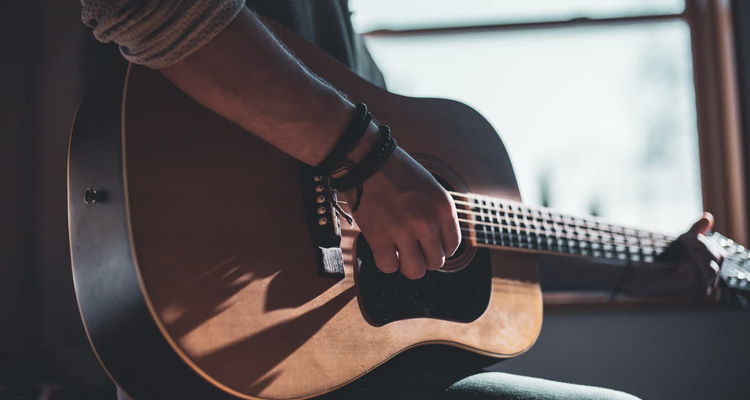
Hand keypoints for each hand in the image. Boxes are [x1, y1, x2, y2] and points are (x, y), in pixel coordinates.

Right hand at [339, 147, 460, 279]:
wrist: (367, 160)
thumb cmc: (396, 171)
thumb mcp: (429, 188)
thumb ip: (436, 214)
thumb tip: (436, 243)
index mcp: (443, 208)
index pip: (452, 245)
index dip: (440, 249)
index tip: (428, 246)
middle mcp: (427, 222)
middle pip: (435, 262)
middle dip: (424, 258)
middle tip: (412, 249)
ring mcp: (404, 231)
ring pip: (415, 271)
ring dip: (407, 265)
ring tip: (399, 253)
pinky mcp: (379, 237)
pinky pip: (388, 267)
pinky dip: (386, 262)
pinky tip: (383, 249)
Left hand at [663, 212, 724, 295]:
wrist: (637, 275)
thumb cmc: (658, 261)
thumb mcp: (680, 244)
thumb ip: (695, 232)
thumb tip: (708, 216)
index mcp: (708, 272)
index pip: (720, 254)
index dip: (708, 241)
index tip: (688, 236)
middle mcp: (708, 283)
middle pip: (719, 257)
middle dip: (701, 243)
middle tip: (683, 238)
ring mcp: (700, 289)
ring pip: (713, 268)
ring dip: (697, 251)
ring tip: (681, 248)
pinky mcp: (689, 290)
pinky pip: (697, 275)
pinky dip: (687, 263)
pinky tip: (676, 264)